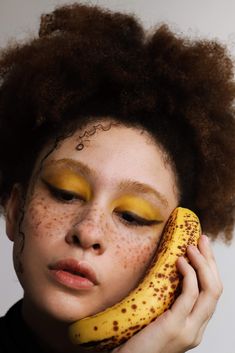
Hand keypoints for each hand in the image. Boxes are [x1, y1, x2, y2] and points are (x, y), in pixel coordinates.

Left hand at [112, 234, 222, 352]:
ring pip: (210, 291)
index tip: (201, 249)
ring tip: (191, 247)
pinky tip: (181, 261)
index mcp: (194, 326)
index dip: (210, 268)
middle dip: (211, 261)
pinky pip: (190, 296)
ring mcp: (189, 330)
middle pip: (216, 289)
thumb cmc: (136, 339)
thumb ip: (167, 302)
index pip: (211, 293)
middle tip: (203, 240)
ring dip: (203, 264)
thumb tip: (165, 273)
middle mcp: (197, 329)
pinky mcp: (175, 327)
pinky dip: (189, 275)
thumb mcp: (157, 317)